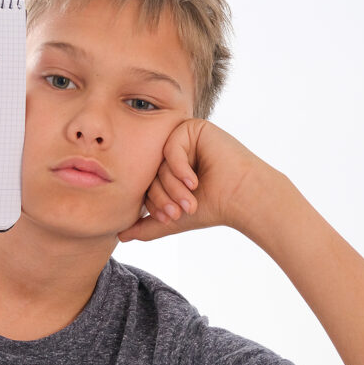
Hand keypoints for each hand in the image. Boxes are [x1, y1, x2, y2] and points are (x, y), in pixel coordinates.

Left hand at [118, 119, 279, 241]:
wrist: (242, 198)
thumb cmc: (213, 208)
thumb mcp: (174, 219)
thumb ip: (147, 226)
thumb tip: (121, 235)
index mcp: (167, 168)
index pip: (145, 184)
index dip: (153, 204)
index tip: (169, 219)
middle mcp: (173, 152)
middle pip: (150, 173)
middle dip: (163, 197)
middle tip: (179, 212)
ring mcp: (183, 139)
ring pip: (159, 163)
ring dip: (173, 187)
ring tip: (190, 201)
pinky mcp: (194, 129)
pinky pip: (171, 149)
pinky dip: (180, 169)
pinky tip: (195, 182)